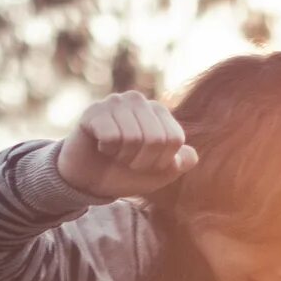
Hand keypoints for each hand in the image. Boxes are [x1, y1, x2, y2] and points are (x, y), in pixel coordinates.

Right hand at [54, 91, 198, 199]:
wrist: (88, 180)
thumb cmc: (124, 173)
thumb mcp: (158, 173)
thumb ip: (179, 163)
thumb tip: (192, 156)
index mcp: (158, 111)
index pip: (174, 139)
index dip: (160, 162)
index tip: (145, 164)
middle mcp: (138, 101)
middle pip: (155, 139)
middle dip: (141, 161)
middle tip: (126, 160)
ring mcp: (115, 102)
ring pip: (133, 137)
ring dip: (122, 156)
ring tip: (113, 153)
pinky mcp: (94, 111)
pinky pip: (111, 136)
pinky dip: (106, 150)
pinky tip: (100, 146)